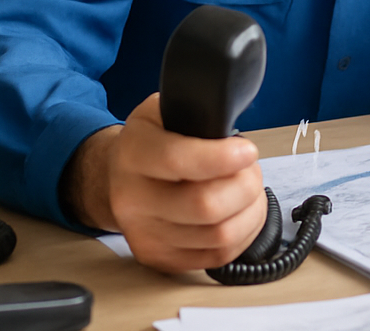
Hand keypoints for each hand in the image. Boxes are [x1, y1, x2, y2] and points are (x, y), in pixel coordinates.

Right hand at [62, 93, 267, 273]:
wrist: (119, 177)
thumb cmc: (154, 140)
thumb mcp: (164, 110)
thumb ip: (196, 114)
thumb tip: (232, 132)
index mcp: (133, 153)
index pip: (178, 160)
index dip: (222, 157)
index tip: (247, 151)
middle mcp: (132, 199)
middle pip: (205, 206)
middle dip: (245, 184)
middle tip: (250, 168)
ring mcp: (145, 235)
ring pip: (219, 235)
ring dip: (250, 209)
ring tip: (246, 188)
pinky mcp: (160, 259)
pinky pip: (219, 255)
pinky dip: (243, 233)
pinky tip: (240, 212)